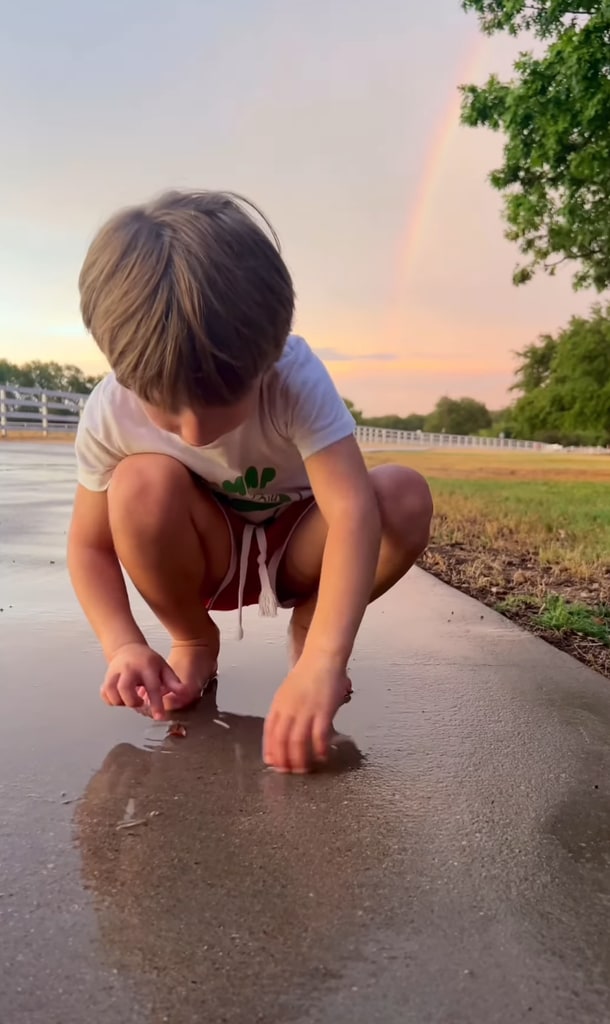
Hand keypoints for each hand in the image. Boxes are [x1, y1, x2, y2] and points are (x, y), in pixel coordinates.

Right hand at [101, 642, 181, 720]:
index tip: (159, 717)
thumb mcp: (163, 667)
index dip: (156, 704)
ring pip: (111, 692)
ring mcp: (115, 672)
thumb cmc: (147, 660)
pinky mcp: (106, 677)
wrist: (128, 648)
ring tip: (129, 699)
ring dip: (120, 702)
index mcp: (147, 667)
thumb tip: (183, 693)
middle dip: (132, 702)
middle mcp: (129, 669)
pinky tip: (119, 698)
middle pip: (125, 689)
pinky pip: (104, 694)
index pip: (152, 687)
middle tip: (139, 703)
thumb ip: (173, 681)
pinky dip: (111, 700)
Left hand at [263, 655, 349, 773]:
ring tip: (305, 769)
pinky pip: (319, 735)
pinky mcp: (323, 710)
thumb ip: (284, 712)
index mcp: (278, 705)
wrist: (322, 658)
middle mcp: (289, 709)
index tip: (273, 765)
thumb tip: (281, 734)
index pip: (269, 733)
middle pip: (281, 741)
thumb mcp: (288, 693)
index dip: (271, 751)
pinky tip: (323, 756)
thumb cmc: (307, 675)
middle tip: (290, 773)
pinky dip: (320, 749)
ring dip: (301, 759)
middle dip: (284, 760)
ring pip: (298, 742)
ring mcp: (305, 710)